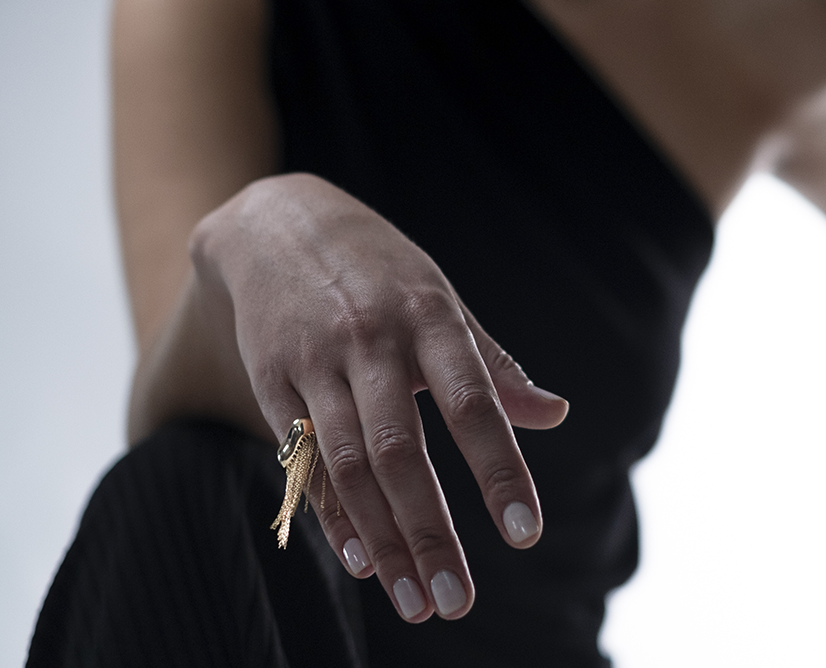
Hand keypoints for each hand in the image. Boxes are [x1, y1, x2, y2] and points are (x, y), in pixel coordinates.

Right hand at [190, 173, 568, 622]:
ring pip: (350, 463)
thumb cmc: (379, 268)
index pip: (471, 401)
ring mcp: (316, 360)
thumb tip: (554, 414)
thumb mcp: (441, 298)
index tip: (524, 533)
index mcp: (428, 315)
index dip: (499, 468)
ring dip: (384, 540)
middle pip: (401, 448)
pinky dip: (332, 513)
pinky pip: (303, 458)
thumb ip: (493, 363)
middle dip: (431, 529)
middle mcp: (371, 339)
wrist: (277, 224)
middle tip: (458, 599)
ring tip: (416, 600)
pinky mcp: (271, 379)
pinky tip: (360, 559)